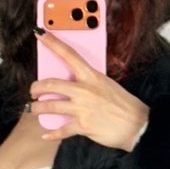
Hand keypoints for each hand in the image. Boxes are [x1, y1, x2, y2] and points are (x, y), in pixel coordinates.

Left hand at [29, 31, 149, 150]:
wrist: (136, 125)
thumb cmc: (123, 105)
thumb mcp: (106, 85)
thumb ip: (89, 83)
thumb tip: (72, 84)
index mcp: (92, 75)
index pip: (69, 54)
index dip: (52, 43)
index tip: (39, 34)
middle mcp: (85, 90)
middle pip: (52, 84)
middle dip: (37, 88)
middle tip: (33, 91)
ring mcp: (83, 108)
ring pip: (51, 107)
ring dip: (38, 109)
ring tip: (34, 109)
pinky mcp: (83, 125)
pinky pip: (62, 129)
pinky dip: (52, 134)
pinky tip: (46, 134)